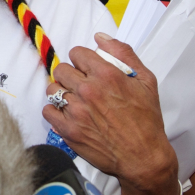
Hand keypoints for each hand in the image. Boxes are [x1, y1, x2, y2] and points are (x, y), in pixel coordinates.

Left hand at [43, 33, 176, 191]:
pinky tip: (69, 114)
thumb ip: (123, 53)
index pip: (76, 53)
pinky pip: (48, 110)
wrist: (143, 157)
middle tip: (81, 85)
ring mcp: (76, 111)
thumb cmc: (146, 120)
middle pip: (62, 69)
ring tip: (75, 100)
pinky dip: (55, 111)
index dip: (82, 60)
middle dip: (71, 75)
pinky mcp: (69, 130)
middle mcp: (88, 91)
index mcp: (106, 75)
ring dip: (61, 92)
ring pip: (52, 89)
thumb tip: (100, 37)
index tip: (87, 69)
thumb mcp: (146, 81)